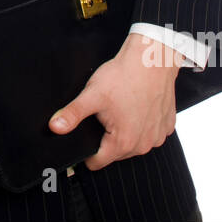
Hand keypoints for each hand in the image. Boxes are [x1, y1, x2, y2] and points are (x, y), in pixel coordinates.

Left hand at [48, 32, 183, 170]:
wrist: (152, 58)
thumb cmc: (124, 75)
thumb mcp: (92, 95)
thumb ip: (72, 114)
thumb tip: (55, 127)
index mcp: (123, 143)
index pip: (97, 162)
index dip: (86, 151)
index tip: (87, 133)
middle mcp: (143, 145)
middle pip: (115, 153)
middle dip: (107, 137)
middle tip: (105, 113)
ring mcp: (158, 137)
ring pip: (133, 144)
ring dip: (126, 131)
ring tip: (122, 108)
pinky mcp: (167, 126)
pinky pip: (149, 133)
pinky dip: (143, 124)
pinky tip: (138, 107)